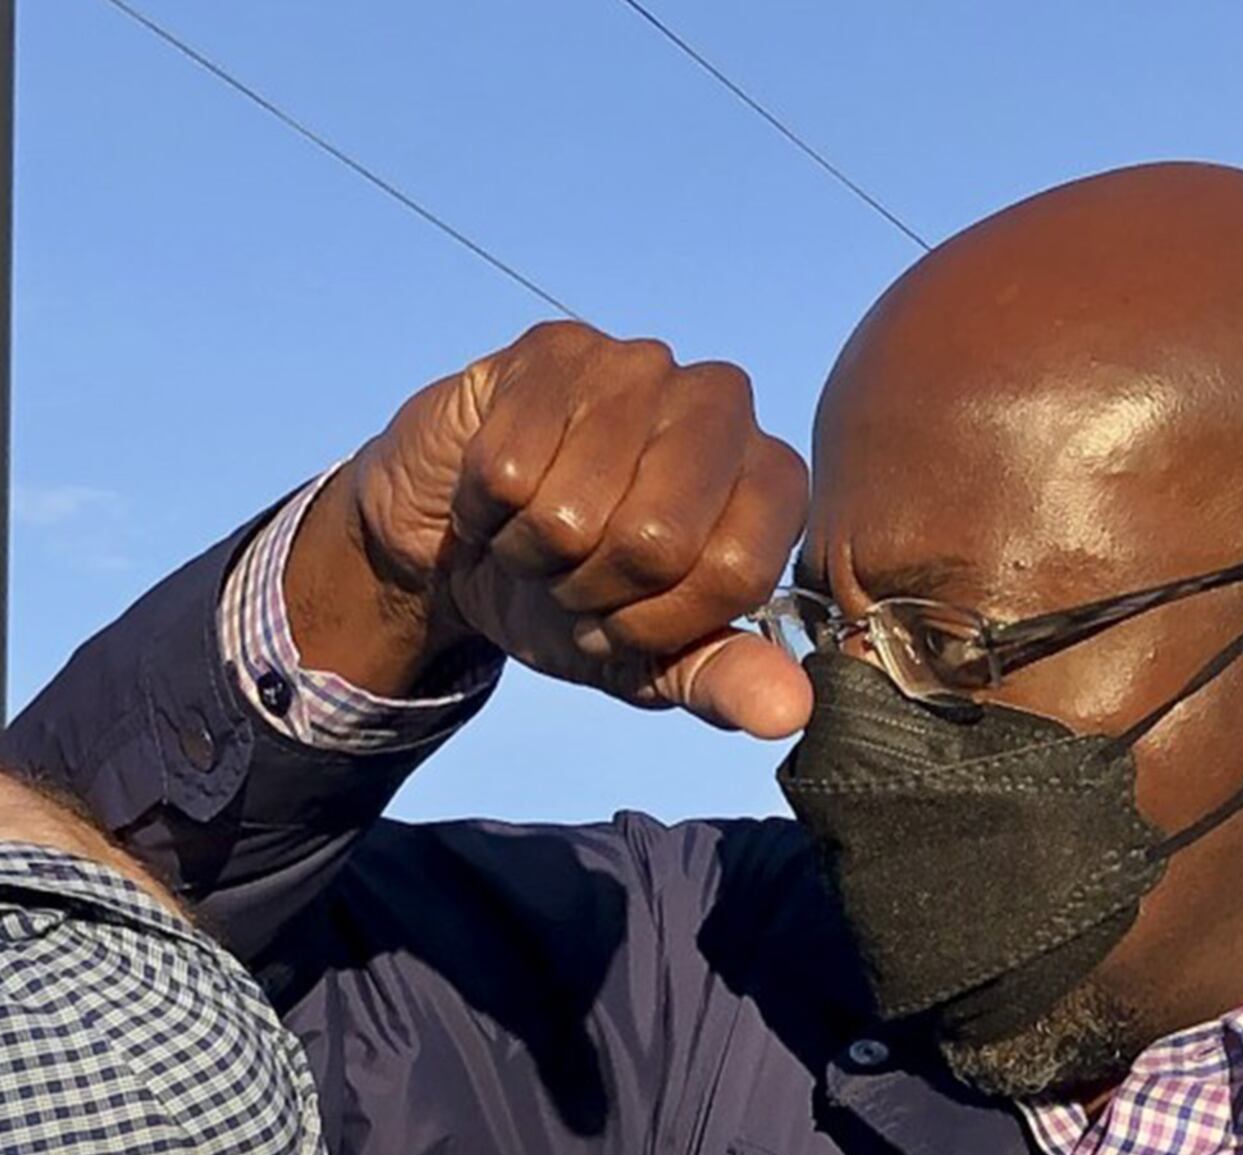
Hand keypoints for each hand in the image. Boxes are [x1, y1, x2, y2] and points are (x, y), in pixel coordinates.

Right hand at [311, 320, 809, 734]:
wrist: (456, 535)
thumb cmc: (566, 589)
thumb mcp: (642, 656)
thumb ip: (717, 678)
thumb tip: (785, 714)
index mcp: (769, 480)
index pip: (734, 572)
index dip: (657, 622)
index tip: (623, 616)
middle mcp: (723, 404)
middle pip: (656, 541)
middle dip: (587, 590)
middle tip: (570, 574)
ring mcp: (638, 366)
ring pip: (569, 512)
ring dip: (528, 553)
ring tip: (532, 530)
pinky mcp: (552, 352)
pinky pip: (504, 474)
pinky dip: (483, 513)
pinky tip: (494, 495)